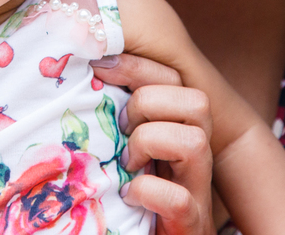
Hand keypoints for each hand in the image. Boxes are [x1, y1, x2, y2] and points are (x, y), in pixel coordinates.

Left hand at [92, 54, 216, 234]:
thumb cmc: (139, 196)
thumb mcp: (130, 149)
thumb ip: (121, 120)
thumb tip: (86, 77)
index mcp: (180, 128)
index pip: (174, 78)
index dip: (137, 65)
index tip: (99, 64)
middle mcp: (197, 154)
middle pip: (197, 101)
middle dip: (149, 103)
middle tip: (121, 127)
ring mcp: (197, 188)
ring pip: (195, 142)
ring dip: (151, 143)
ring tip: (127, 161)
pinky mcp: (190, 221)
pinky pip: (178, 198)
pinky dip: (148, 192)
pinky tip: (129, 194)